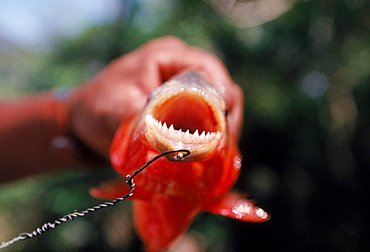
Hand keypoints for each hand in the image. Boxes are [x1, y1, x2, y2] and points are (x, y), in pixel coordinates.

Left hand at [66, 36, 242, 157]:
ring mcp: (183, 84)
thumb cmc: (96, 109)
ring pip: (217, 105)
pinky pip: (206, 115)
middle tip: (222, 151)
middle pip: (220, 89)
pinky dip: (209, 135)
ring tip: (218, 157)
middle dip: (225, 120)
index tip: (222, 133)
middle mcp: (180, 64)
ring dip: (220, 131)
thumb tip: (174, 144)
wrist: (83, 120)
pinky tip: (209, 155)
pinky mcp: (182, 103)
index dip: (222, 101)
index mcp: (167, 55)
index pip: (209, 72)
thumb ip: (144, 123)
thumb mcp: (116, 113)